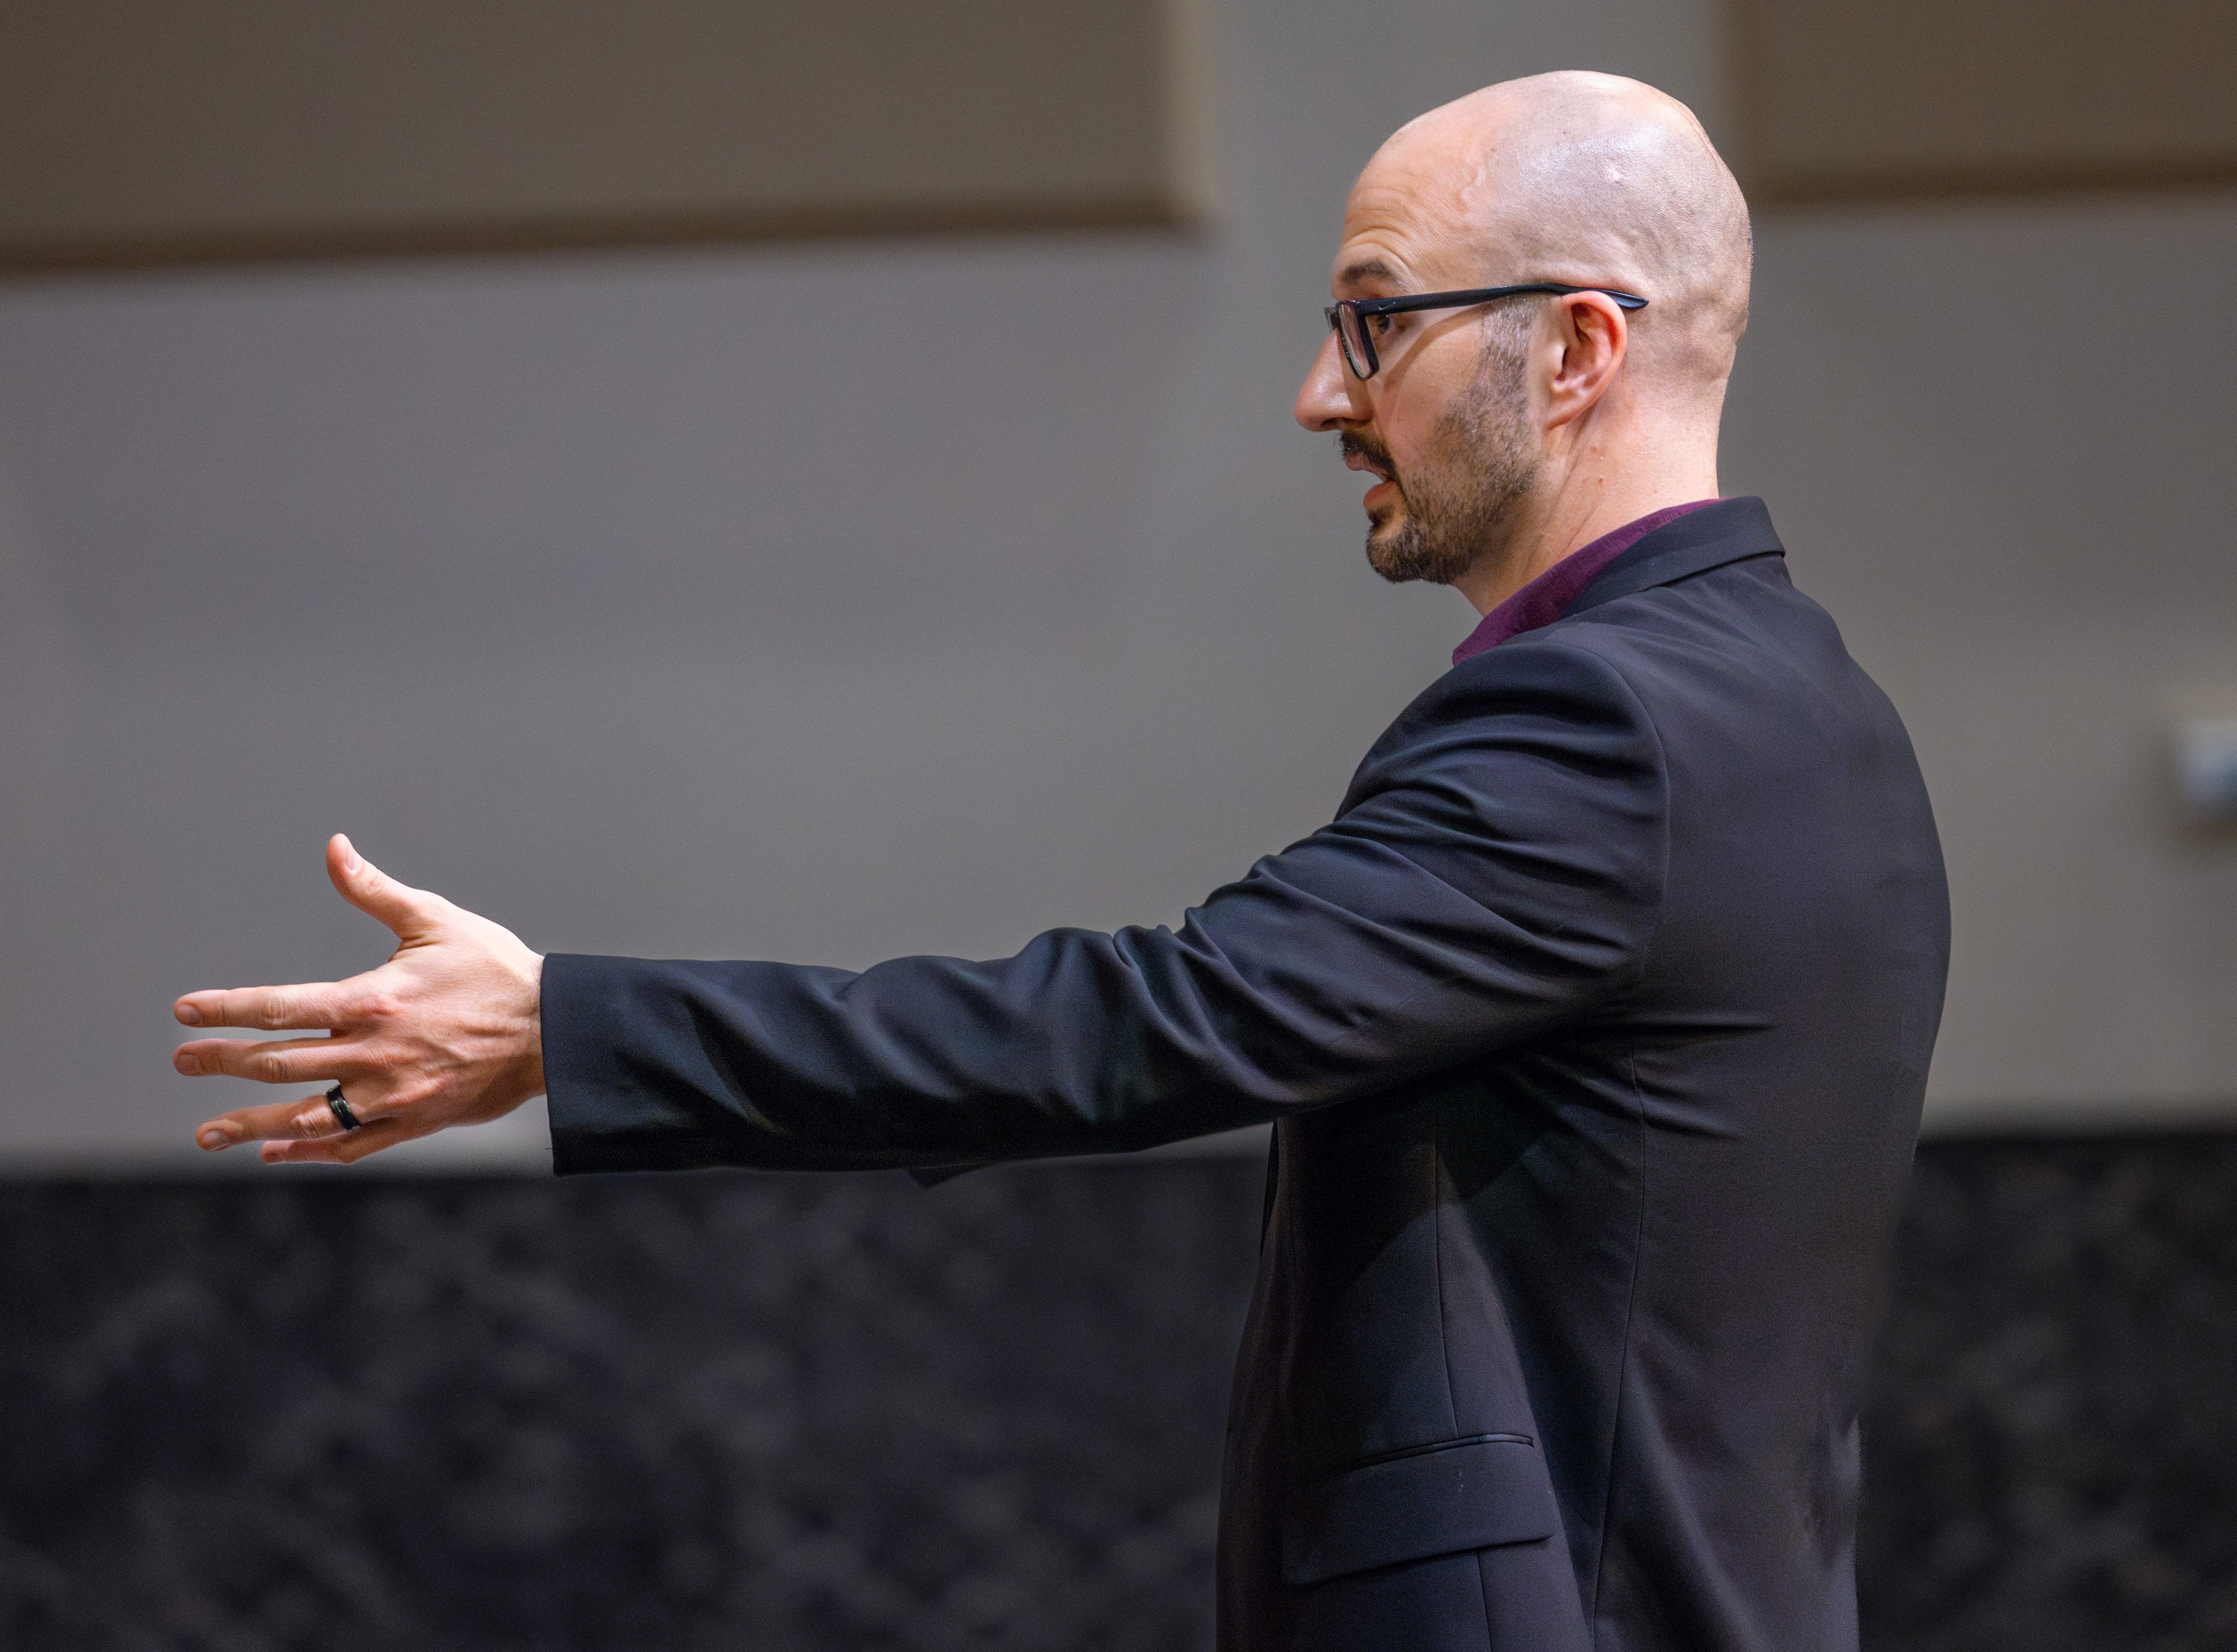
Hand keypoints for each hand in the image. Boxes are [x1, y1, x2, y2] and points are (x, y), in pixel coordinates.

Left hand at [178, 834, 544, 1164]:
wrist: (555, 1030)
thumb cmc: (496, 969)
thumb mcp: (436, 920)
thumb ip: (375, 891)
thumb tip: (333, 848)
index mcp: (373, 1000)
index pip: (280, 1007)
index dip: (227, 1009)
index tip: (185, 1012)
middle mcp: (374, 1052)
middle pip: (279, 1063)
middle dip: (223, 1062)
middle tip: (184, 1062)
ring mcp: (393, 1093)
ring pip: (306, 1115)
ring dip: (250, 1124)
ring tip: (208, 1133)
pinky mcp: (415, 1120)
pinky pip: (352, 1144)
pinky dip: (309, 1149)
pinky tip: (277, 1149)